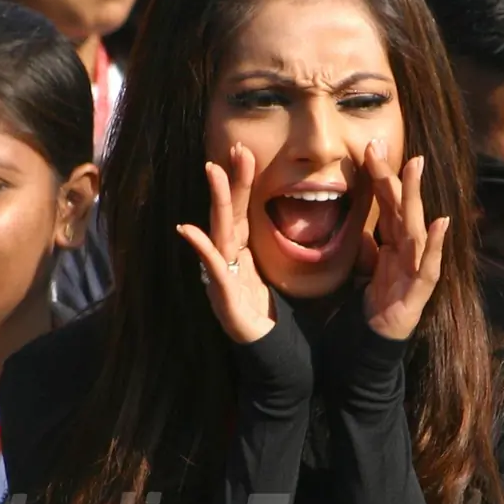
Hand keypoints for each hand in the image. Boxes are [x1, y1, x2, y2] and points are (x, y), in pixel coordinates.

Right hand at [177, 144, 273, 344]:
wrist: (271, 353)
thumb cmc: (276, 315)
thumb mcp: (285, 275)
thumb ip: (291, 250)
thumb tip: (316, 221)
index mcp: (242, 252)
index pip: (242, 210)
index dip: (242, 182)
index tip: (245, 151)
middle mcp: (228, 259)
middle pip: (229, 213)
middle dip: (230, 181)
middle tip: (235, 150)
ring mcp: (222, 276)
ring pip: (219, 232)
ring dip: (216, 201)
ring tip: (212, 171)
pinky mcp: (223, 296)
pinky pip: (211, 268)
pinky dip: (201, 248)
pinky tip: (188, 230)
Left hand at [361, 142, 448, 340]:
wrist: (379, 336)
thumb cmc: (378, 298)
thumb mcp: (366, 265)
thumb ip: (366, 243)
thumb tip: (360, 223)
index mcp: (395, 240)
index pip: (387, 203)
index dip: (379, 176)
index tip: (369, 147)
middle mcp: (409, 248)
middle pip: (399, 206)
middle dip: (393, 176)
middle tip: (382, 145)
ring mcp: (417, 265)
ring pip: (415, 226)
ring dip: (415, 197)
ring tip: (414, 168)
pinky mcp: (421, 289)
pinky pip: (429, 264)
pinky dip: (436, 244)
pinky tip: (440, 223)